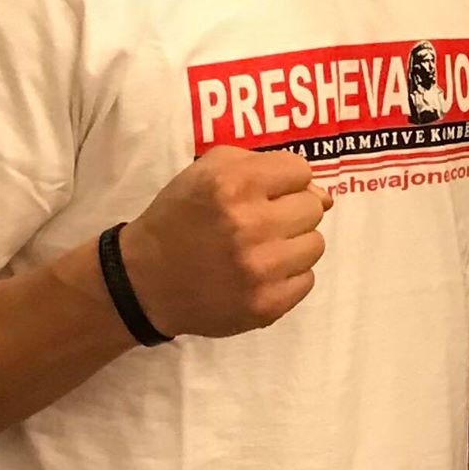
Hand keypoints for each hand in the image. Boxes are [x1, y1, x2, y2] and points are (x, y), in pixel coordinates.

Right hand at [119, 147, 332, 337]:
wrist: (145, 281)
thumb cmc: (180, 217)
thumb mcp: (208, 170)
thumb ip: (266, 164)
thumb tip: (323, 196)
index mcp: (233, 184)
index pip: (300, 171)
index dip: (283, 181)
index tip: (263, 194)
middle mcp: (250, 225)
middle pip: (313, 208)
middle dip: (290, 211)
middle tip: (260, 224)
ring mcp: (261, 269)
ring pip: (315, 245)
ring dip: (292, 244)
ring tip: (260, 249)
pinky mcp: (267, 305)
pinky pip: (307, 280)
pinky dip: (287, 277)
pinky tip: (259, 275)